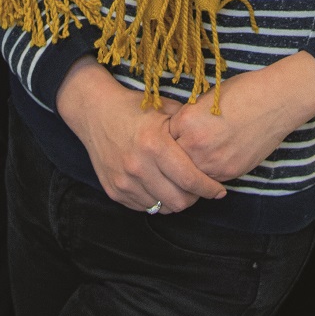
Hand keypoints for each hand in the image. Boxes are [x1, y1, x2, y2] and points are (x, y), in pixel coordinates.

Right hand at [56, 59, 228, 213]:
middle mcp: (138, 166)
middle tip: (199, 190)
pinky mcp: (114, 190)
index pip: (190, 179)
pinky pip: (143, 206)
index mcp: (154, 144)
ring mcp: (124, 181)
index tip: (220, 191)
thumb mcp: (165, 109)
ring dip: (175, 201)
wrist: (94, 111)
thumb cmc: (133, 108)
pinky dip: (156, 201)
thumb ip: (189, 127)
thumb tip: (215, 142)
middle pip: (178, 201)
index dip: (210, 189)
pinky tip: (160, 187)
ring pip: (161, 207)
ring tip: (180, 188)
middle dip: (194, 198)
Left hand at [167, 53, 314, 182]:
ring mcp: (213, 161)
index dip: (167, 138)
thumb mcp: (206, 99)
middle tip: (180, 153)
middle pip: (172, 161)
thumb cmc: (242, 91)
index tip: (172, 136)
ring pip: (189, 175)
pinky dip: (208, 173)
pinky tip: (214, 161)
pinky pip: (209, 179)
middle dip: (174, 157)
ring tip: (197, 159)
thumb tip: (176, 132)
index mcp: (186, 121)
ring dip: (189, 169)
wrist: (275, 100)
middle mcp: (195, 144)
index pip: (162, 139)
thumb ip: (188, 119)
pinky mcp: (230, 171)